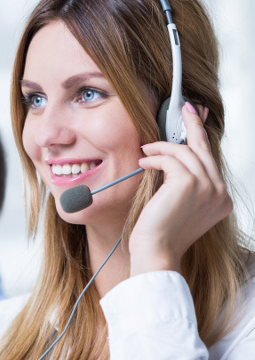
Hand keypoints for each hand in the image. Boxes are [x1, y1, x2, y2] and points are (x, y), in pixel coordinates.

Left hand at [129, 102, 231, 275]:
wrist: (156, 252)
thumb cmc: (161, 232)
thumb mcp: (179, 205)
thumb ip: (185, 183)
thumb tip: (174, 157)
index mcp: (221, 199)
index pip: (210, 161)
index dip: (200, 138)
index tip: (194, 119)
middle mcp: (220, 193)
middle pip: (204, 149)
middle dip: (193, 124)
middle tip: (183, 107)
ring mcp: (208, 187)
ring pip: (184, 152)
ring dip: (161, 148)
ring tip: (146, 151)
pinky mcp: (189, 184)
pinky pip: (170, 159)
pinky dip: (155, 158)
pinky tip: (144, 162)